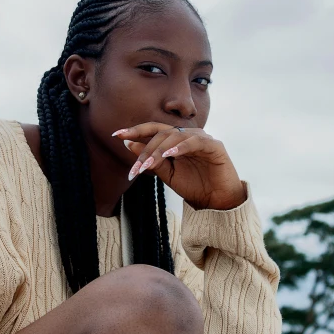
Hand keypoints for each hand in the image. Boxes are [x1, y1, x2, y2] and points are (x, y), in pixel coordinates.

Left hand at [113, 122, 246, 210]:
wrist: (217, 202)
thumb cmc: (194, 186)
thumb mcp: (167, 174)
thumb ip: (151, 159)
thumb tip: (128, 144)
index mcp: (176, 140)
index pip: (153, 130)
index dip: (135, 130)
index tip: (116, 135)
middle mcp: (188, 135)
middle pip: (162, 133)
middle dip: (146, 149)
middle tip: (136, 168)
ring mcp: (202, 138)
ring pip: (175, 136)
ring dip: (159, 150)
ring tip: (149, 164)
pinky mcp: (214, 146)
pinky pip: (195, 142)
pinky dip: (181, 146)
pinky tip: (170, 155)